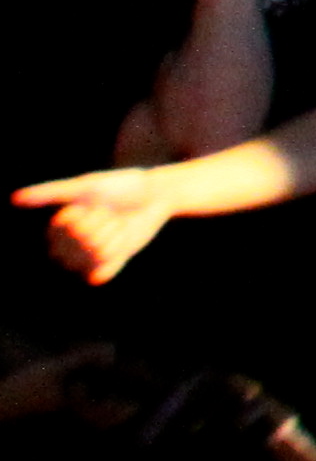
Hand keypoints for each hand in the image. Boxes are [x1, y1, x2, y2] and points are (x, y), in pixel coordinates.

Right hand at [14, 166, 180, 285]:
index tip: (93, 206)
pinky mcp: (106, 265)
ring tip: (119, 224)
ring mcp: (88, 256)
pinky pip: (99, 274)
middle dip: (102, 226)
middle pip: (81, 246)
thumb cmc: (119, 186)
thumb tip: (14, 198)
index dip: (82, 219)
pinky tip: (122, 242)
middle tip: (112, 214)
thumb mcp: (85, 187)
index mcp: (60, 226)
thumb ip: (51, 194)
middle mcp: (69, 244)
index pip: (63, 232)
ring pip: (94, 258)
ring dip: (114, 238)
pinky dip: (116, 259)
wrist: (155, 195)